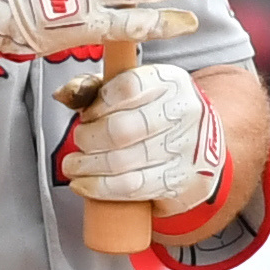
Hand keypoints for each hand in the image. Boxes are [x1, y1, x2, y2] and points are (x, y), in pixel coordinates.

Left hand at [60, 60, 227, 212]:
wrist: (204, 150)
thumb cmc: (160, 117)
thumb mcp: (136, 92)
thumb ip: (98, 88)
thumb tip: (65, 94)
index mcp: (171, 82)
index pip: (127, 87)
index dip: (98, 104)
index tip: (87, 115)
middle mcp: (183, 112)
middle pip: (121, 128)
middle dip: (89, 138)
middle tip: (80, 141)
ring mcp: (184, 150)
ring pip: (122, 161)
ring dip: (88, 166)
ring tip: (74, 165)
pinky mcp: (179, 181)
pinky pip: (130, 187)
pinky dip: (99, 187)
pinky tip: (83, 184)